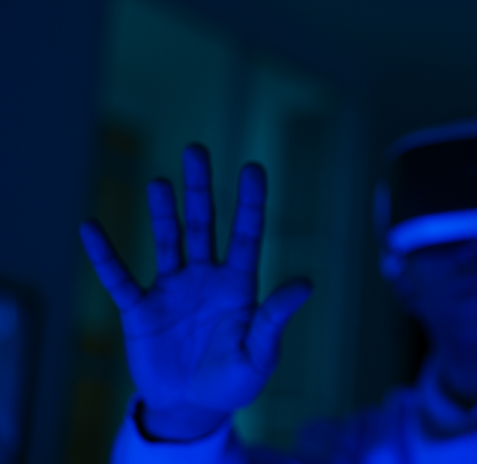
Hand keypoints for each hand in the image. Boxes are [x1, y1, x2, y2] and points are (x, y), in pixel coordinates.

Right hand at [79, 145, 311, 439]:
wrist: (192, 407)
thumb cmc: (234, 381)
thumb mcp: (259, 354)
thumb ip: (275, 319)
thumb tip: (306, 284)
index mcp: (239, 285)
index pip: (246, 234)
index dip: (250, 202)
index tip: (253, 167)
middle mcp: (205, 277)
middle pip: (203, 223)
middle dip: (200, 188)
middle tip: (197, 149)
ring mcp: (172, 289)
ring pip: (167, 240)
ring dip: (162, 211)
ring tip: (160, 182)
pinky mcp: (140, 309)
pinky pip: (118, 278)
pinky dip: (104, 255)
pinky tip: (91, 228)